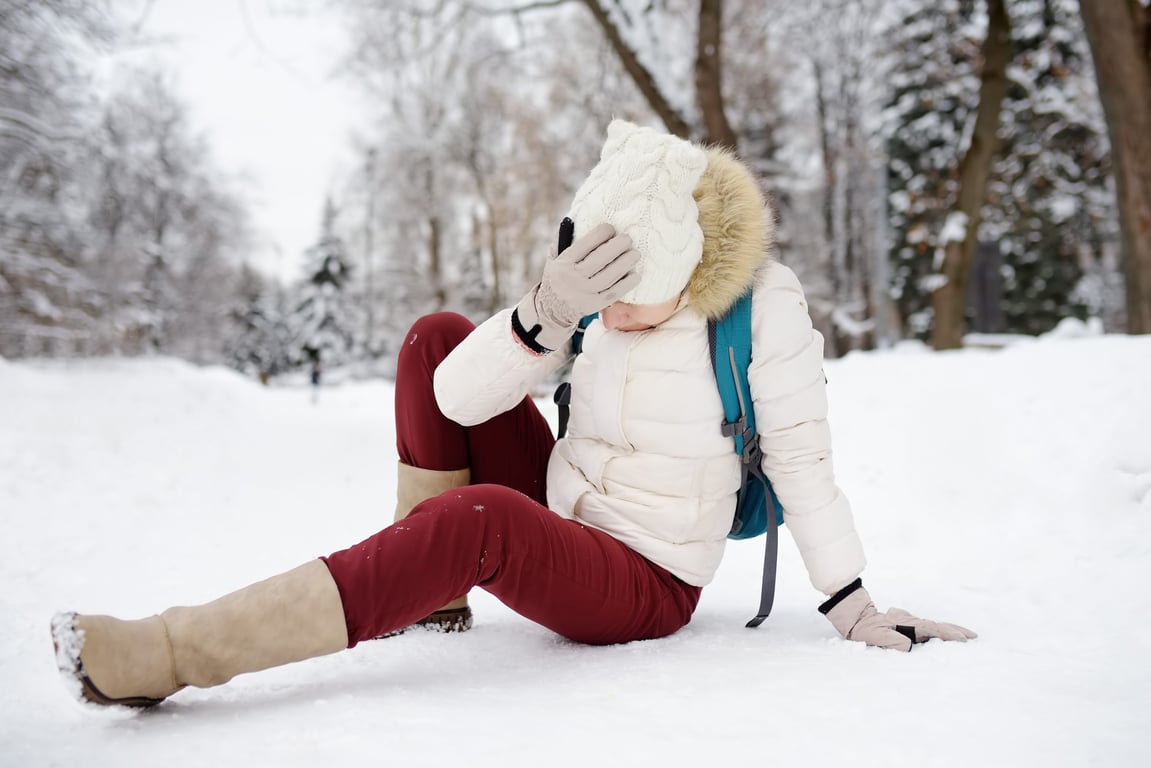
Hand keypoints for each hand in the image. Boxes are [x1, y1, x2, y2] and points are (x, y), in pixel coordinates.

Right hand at [513, 220, 639, 351]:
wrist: (552, 310)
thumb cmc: (558, 276)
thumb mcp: (553, 258)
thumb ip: (562, 239)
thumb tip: (573, 218)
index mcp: (562, 264)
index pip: (583, 246)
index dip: (599, 235)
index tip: (610, 228)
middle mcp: (572, 279)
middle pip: (598, 260)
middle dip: (615, 247)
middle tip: (628, 238)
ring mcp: (583, 294)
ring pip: (608, 277)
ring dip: (624, 264)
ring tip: (635, 254)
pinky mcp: (593, 306)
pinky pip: (613, 293)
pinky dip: (626, 284)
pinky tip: (636, 275)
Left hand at [820, 580, 975, 651]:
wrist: (854, 617)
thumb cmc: (863, 629)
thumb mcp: (875, 636)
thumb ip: (891, 641)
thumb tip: (909, 645)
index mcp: (905, 623)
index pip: (931, 629)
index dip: (947, 634)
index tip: (962, 639)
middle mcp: (909, 621)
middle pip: (936, 626)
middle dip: (955, 630)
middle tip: (973, 637)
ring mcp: (908, 622)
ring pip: (932, 627)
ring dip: (948, 631)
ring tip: (965, 637)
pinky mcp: (905, 625)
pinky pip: (925, 629)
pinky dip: (937, 632)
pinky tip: (944, 636)